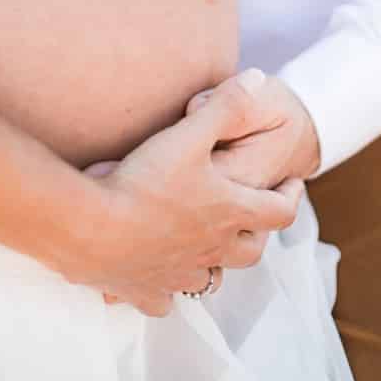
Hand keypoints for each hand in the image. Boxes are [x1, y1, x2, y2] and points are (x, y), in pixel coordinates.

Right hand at [70, 69, 305, 315]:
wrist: (89, 228)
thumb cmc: (143, 182)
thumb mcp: (189, 134)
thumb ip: (225, 106)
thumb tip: (257, 79)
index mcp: (229, 211)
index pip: (280, 211)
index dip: (290, 196)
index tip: (291, 184)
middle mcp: (211, 249)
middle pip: (252, 251)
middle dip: (259, 233)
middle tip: (256, 216)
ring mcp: (178, 274)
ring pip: (211, 279)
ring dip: (216, 264)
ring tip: (210, 246)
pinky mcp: (144, 291)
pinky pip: (164, 301)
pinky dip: (166, 291)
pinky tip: (159, 278)